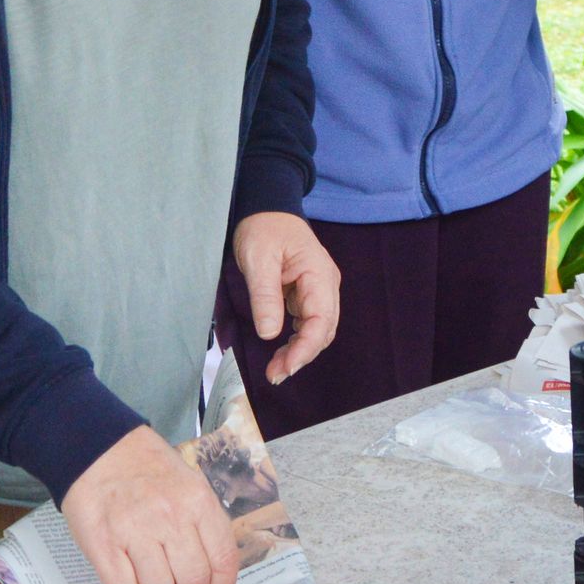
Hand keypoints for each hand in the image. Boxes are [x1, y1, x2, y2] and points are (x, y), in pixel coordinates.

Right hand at [62, 426, 236, 583]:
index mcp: (198, 502)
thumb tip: (216, 578)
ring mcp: (135, 531)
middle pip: (194, 582)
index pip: (224, 561)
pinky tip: (129, 576)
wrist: (98, 449)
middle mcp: (171, 517)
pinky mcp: (104, 544)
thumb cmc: (146, 470)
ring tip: (152, 582)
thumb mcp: (189, 485)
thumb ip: (205, 526)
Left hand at [231, 210, 339, 382]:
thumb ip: (265, 295)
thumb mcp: (258, 259)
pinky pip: (307, 323)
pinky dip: (296, 341)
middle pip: (323, 330)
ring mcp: (317, 290)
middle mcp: (325, 285)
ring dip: (299, 351)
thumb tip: (270, 334)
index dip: (306, 348)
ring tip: (275, 369)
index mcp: (318, 274)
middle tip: (275, 374)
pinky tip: (281, 352)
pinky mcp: (306, 294)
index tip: (287, 367)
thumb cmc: (263, 227)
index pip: (321, 320)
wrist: (266, 208)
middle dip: (302, 355)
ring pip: (317, 330)